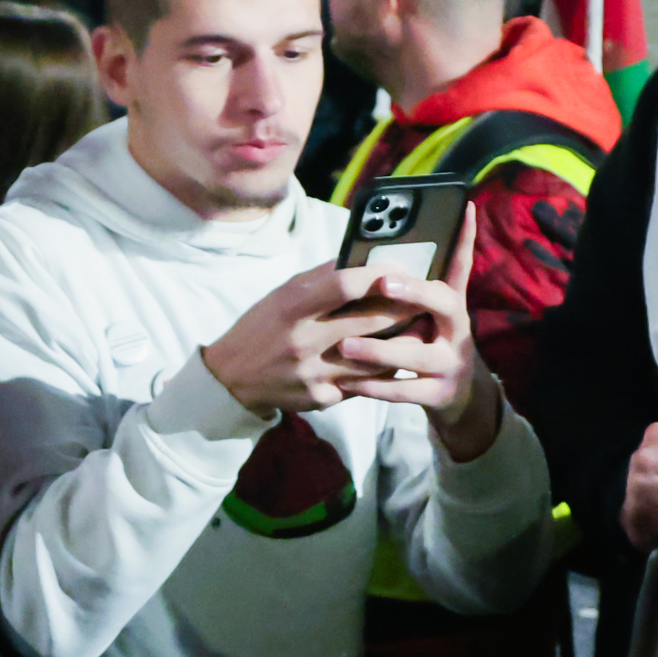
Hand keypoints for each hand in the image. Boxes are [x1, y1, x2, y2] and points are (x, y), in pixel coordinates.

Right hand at [200, 260, 415, 419]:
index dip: (378, 276)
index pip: (344, 284)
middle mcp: (304, 340)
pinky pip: (363, 383)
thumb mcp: (283, 294)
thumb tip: (362, 259)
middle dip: (404, 308)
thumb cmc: (262, 326)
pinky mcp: (321, 397)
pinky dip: (383, 370)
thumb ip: (321, 278)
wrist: (232, 378)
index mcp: (293, 307)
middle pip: (369, 321)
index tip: (400, 270)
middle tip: (425, 298)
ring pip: (375, 357)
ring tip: (421, 329)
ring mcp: (314, 372)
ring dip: (402, 342)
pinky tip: (397, 359)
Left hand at [329, 224, 499, 460]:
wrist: (456, 395)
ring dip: (379, 350)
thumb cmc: (428, 343)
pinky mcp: (439, 394)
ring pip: (416, 354)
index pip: (460, 265)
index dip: (465, 238)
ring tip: (345, 345)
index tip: (462, 209)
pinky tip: (345, 382)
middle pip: (444, 303)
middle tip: (384, 283)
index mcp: (452, 304)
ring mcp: (451, 364)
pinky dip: (372, 387)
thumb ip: (408, 293)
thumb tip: (368, 257)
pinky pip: (403, 391)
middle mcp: (458, 329)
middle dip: (415, 293)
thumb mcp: (427, 316)